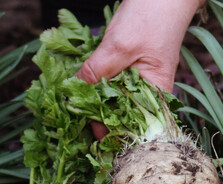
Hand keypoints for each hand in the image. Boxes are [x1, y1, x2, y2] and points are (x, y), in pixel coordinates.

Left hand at [76, 0, 202, 137]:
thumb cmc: (152, 15)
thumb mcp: (119, 46)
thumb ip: (97, 72)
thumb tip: (72, 94)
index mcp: (155, 95)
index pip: (128, 125)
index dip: (104, 129)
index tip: (79, 127)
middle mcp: (148, 92)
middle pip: (118, 114)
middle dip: (94, 115)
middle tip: (67, 116)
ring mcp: (139, 80)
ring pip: (111, 99)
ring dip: (91, 99)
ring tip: (69, 102)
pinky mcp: (129, 69)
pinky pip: (110, 83)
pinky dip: (95, 83)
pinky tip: (79, 84)